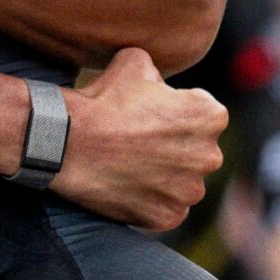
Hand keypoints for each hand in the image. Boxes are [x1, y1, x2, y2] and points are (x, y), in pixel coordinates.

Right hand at [49, 47, 226, 230]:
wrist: (69, 141)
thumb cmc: (103, 99)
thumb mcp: (136, 62)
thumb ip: (160, 72)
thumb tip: (159, 83)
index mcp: (211, 117)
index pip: (204, 113)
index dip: (176, 111)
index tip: (151, 114)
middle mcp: (209, 156)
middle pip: (197, 150)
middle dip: (176, 146)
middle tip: (140, 140)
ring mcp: (189, 192)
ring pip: (184, 182)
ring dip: (165, 175)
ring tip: (131, 163)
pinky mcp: (169, 217)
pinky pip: (167, 208)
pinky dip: (152, 200)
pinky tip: (128, 184)